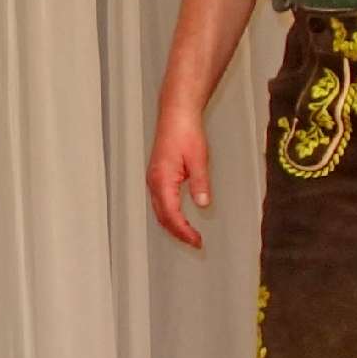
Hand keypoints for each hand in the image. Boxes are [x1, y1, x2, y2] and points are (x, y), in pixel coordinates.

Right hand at [147, 110, 212, 247]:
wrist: (176, 114)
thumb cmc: (185, 132)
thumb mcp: (199, 159)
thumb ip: (200, 183)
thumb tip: (203, 204)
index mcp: (162, 180)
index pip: (171, 214)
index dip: (184, 231)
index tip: (197, 241)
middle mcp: (154, 182)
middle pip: (162, 216)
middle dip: (177, 233)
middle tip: (195, 243)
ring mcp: (154, 179)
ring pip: (159, 211)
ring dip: (173, 225)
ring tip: (189, 234)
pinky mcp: (157, 176)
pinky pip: (160, 202)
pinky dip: (169, 214)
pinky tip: (179, 217)